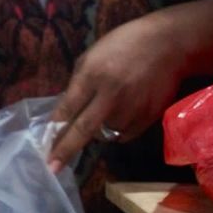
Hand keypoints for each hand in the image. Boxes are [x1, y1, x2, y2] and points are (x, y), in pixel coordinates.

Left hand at [48, 12, 187, 172]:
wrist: (168, 44)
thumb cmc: (123, 44)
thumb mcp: (91, 56)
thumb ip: (78, 84)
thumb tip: (66, 111)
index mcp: (92, 75)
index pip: (67, 108)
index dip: (54, 130)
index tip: (44, 148)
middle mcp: (111, 95)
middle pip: (84, 129)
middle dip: (66, 150)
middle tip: (52, 168)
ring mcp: (132, 108)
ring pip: (105, 134)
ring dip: (97, 131)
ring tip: (105, 109)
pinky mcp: (149, 117)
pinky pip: (125, 134)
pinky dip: (117, 130)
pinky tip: (121, 112)